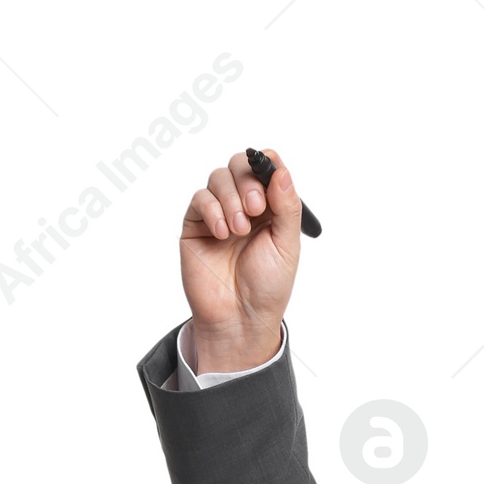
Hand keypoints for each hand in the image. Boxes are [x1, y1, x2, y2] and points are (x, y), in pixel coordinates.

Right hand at [180, 148, 302, 371]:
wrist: (240, 318)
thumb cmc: (266, 288)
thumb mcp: (287, 246)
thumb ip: (287, 207)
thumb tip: (282, 171)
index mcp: (270, 207)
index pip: (265, 166)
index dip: (266, 164)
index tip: (269, 180)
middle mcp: (244, 205)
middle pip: (239, 165)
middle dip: (247, 182)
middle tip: (255, 209)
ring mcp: (219, 212)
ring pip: (218, 177)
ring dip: (230, 200)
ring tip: (239, 230)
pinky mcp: (196, 224)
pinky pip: (200, 199)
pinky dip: (212, 211)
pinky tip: (222, 234)